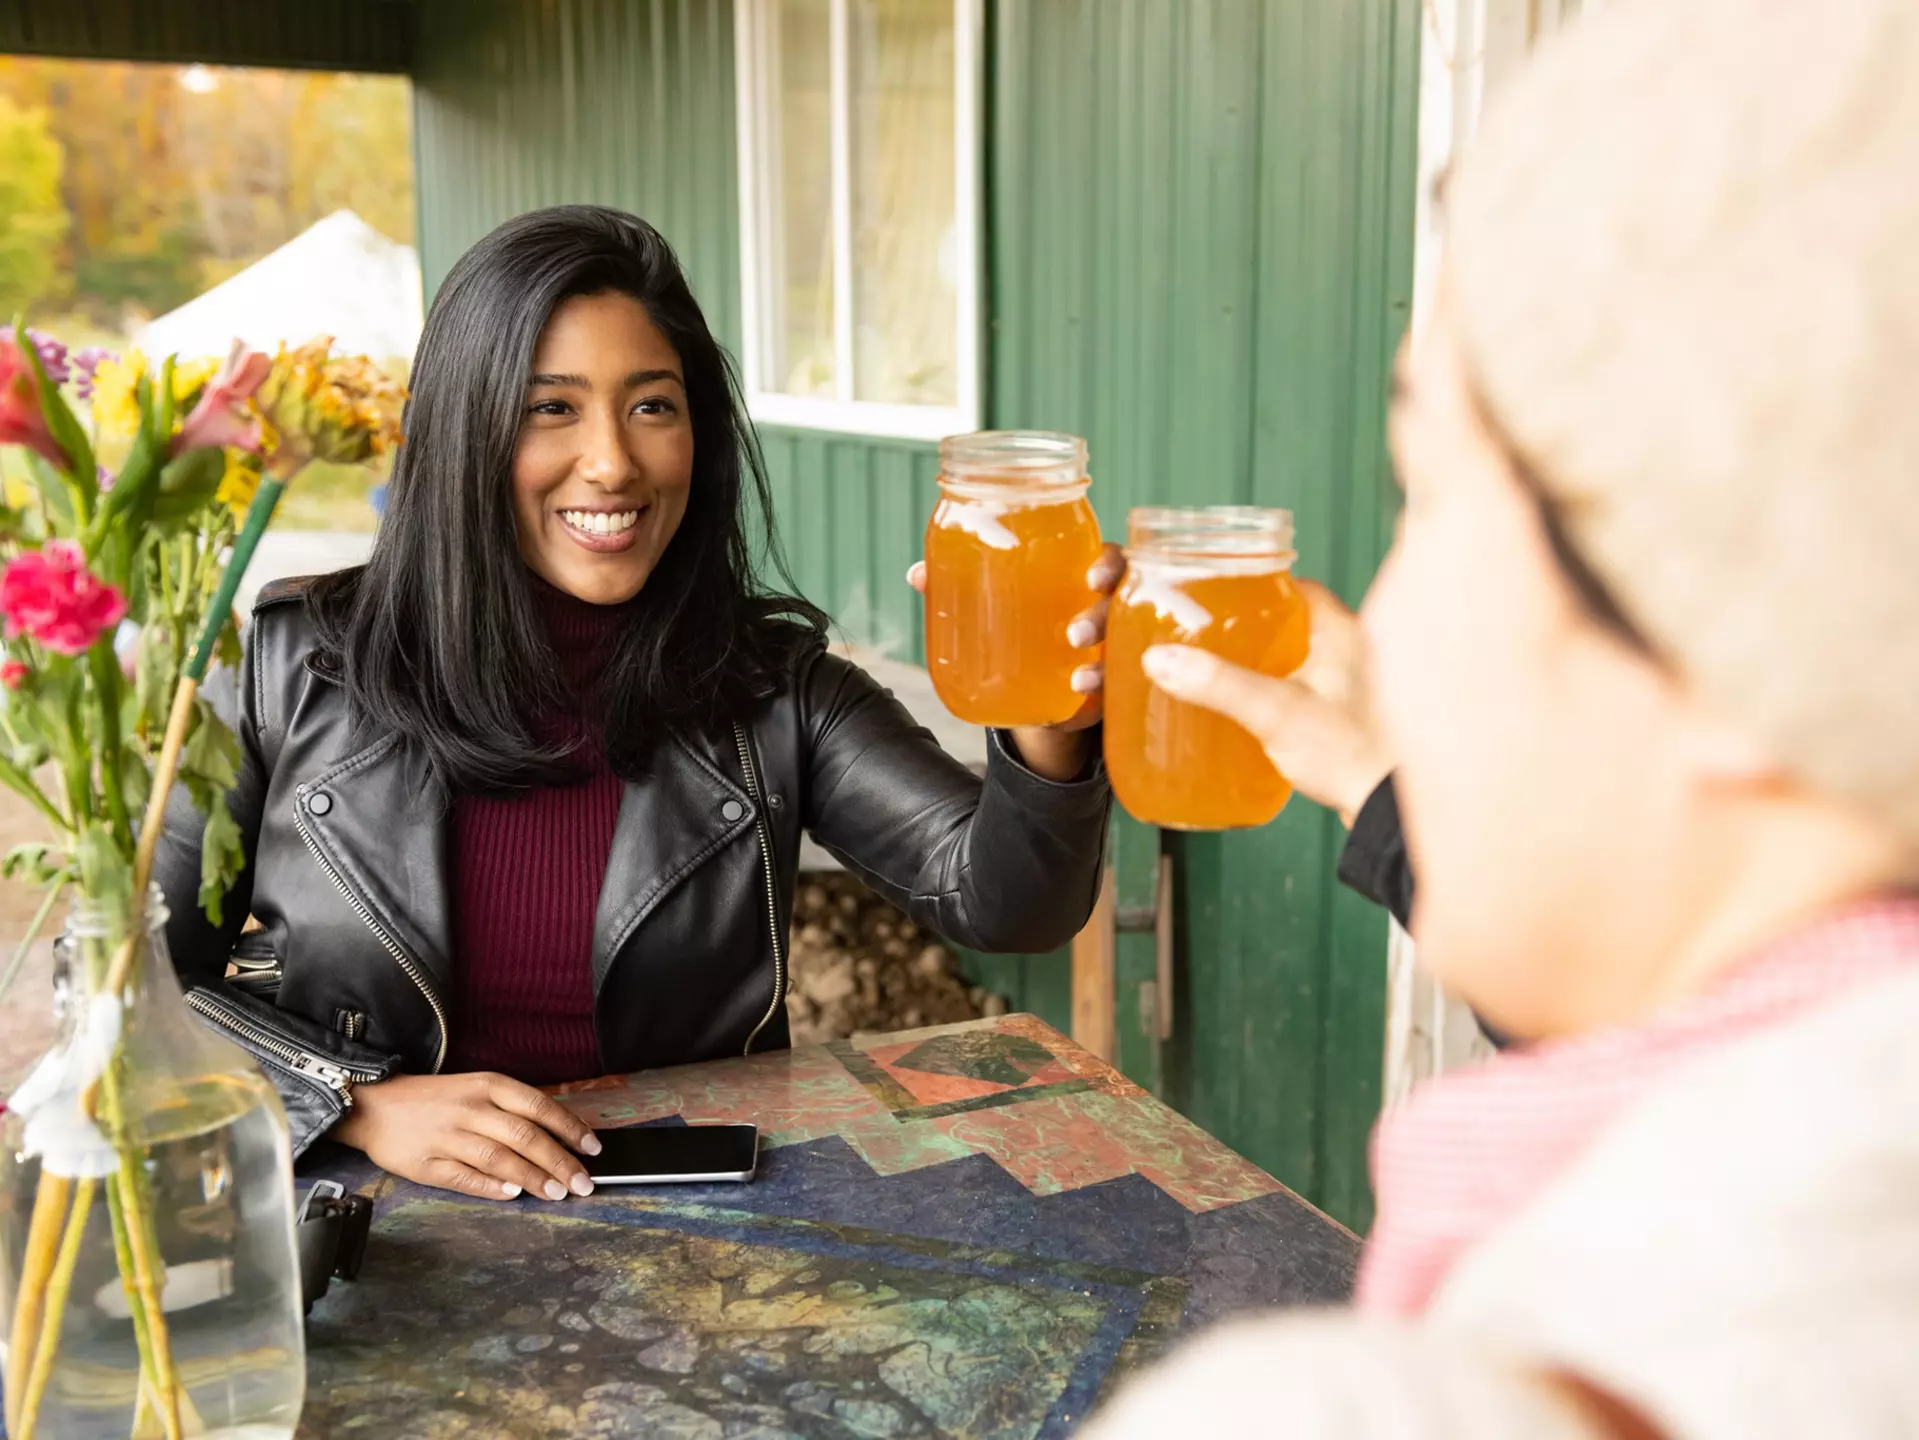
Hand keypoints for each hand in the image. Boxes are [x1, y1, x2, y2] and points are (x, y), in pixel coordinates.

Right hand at [332, 1071, 602, 1201]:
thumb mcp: (477, 1088)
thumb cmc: (436, 1099)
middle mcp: (471, 1108)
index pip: (538, 1106)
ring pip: (499, 1158)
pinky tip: (513, 1196)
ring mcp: (447, 1136)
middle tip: (583, 1183)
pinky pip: (463, 1178)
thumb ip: (513, 1109)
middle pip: (524, 1135)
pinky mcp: (425, 1163)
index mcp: (488, 1086)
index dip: (569, 1128)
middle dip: (560, 1161)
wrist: (374, 1105)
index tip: (593, 1148)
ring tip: (557, 1193)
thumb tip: (560, 1136)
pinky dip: (490, 1188)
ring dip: (532, 1178)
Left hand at [908, 544, 1124, 780]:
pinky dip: (1102, 689)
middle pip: (1123, 602)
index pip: (1111, 561)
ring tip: (1079, 676)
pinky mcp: (1111, 686)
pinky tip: (1081, 693)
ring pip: (1125, 646)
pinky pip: (1120, 685)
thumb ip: (963, 588)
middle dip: (1103, 615)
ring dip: (1103, 661)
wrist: (1039, 689)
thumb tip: (917, 574)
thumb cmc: (1023, 627)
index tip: (1093, 575)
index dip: (1109, 564)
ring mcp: (1114, 648)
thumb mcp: (997, 607)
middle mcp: (1107, 608)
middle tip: (1075, 634)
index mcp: (1083, 577)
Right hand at [1140, 579, 1392, 825]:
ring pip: (1299, 657)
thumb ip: (1219, 684)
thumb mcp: (1275, 711)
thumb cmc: (1351, 754)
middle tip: (1214, 636)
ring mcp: (1353, 685)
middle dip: (1254, 628)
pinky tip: (1255, 707)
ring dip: (1266, 660)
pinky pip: (1307, 689)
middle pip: (1294, 622)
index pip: (1296, 588)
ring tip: (1225, 670)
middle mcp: (1354, 650)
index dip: (1256, 589)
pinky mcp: (1347, 716)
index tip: (1220, 597)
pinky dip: (1279, 690)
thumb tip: (1162, 659)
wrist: (1385, 809)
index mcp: (1343, 631)